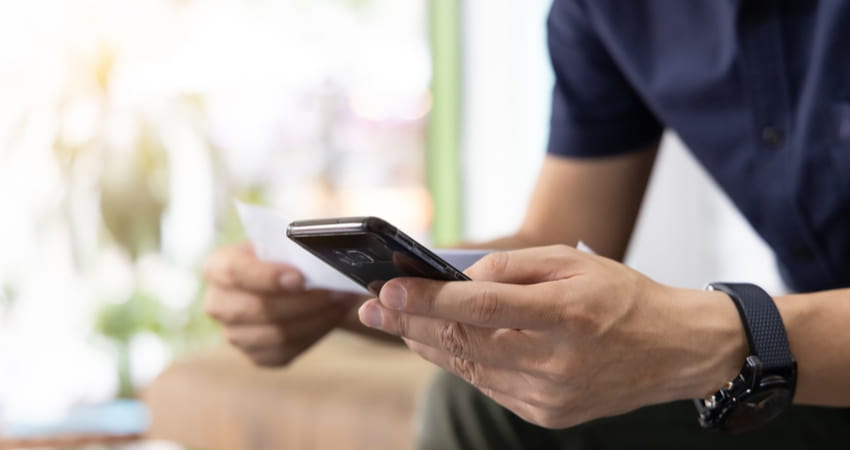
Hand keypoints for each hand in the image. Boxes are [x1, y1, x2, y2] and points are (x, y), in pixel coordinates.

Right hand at [204, 243, 361, 366]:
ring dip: (317, 318)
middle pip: (260, 308)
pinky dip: (315, 333)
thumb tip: (325, 262)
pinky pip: (287, 351)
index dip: (268, 277)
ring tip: (343, 302)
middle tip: (337, 291)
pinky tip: (332, 316)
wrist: (284, 280)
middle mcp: (218, 304)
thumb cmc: (283, 256)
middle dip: (305, 301)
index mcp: (217, 267)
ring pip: (278, 334)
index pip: (236, 272)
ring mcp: (234, 334)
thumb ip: (295, 251)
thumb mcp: (283, 244)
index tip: (300, 278)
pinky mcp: (256, 355)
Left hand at [358, 245, 746, 427]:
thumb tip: (458, 277)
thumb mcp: (572, 262)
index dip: (426, 298)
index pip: (478, 306)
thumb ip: (512, 267)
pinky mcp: (547, 415)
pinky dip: (462, 362)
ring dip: (427, 344)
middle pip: (462, 342)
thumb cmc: (622, 296)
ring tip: (397, 323)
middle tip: (371, 307)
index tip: (385, 289)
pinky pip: (490, 385)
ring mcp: (550, 396)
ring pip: (469, 368)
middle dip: (409, 323)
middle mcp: (555, 362)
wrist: (673, 350)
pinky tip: (442, 344)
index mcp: (565, 316)